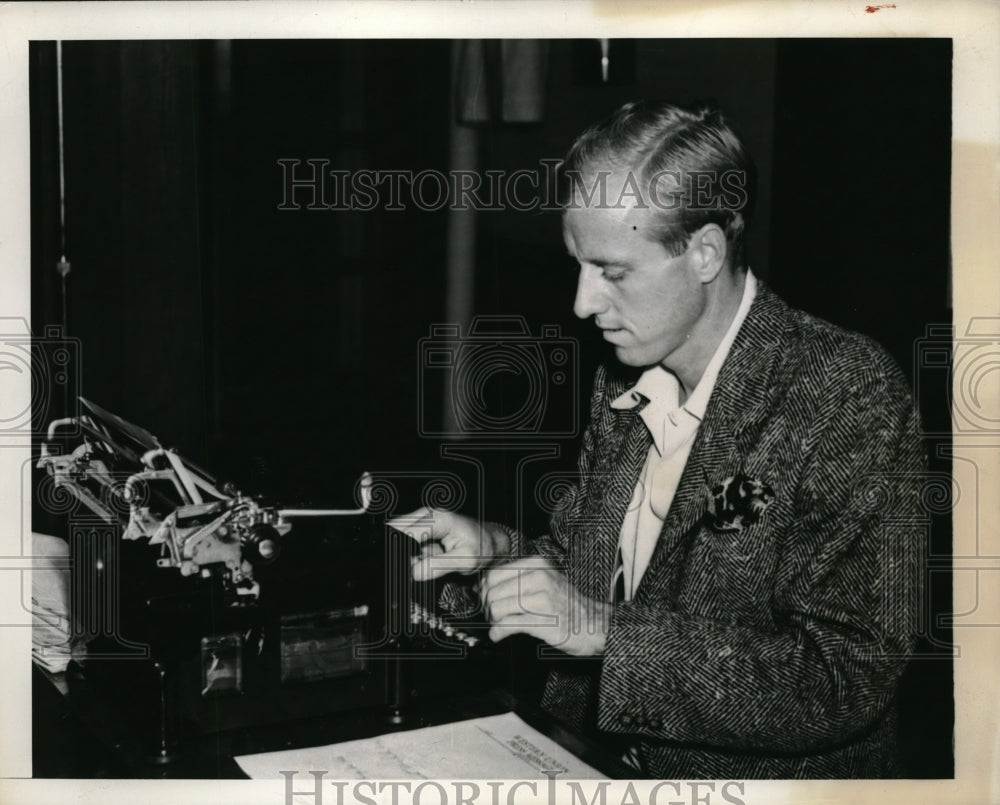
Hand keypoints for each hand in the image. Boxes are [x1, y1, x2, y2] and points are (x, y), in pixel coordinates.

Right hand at [386, 507, 509, 581]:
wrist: (490, 541)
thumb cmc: (482, 547)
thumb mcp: (466, 560)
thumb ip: (438, 566)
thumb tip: (414, 573)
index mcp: (438, 519)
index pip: (407, 534)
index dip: (402, 554)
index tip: (406, 570)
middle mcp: (428, 514)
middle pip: (398, 532)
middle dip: (400, 553)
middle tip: (414, 568)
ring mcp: (423, 519)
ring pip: (399, 537)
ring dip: (404, 554)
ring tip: (422, 564)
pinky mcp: (421, 528)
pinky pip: (406, 541)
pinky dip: (409, 553)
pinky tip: (422, 560)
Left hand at [480, 557, 612, 656]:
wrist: (595, 625)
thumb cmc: (566, 605)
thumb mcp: (544, 581)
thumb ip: (516, 580)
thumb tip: (481, 586)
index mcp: (537, 564)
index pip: (494, 574)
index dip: (484, 590)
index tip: (486, 601)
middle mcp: (540, 577)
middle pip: (493, 591)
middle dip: (487, 608)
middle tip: (492, 618)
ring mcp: (542, 599)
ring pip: (497, 608)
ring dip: (492, 621)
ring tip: (498, 626)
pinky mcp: (543, 622)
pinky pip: (507, 625)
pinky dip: (497, 633)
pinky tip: (498, 636)